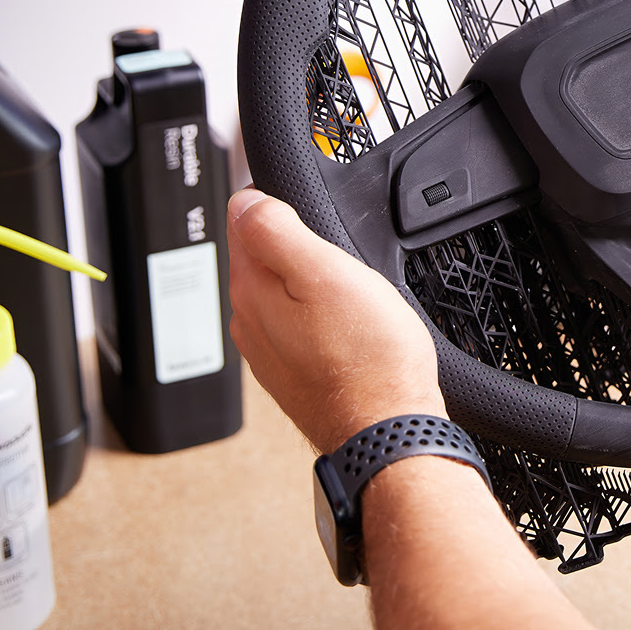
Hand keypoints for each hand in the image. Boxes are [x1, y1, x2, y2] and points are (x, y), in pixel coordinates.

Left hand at [226, 188, 444, 452]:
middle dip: (298, 246)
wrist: (387, 430)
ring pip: (283, 292)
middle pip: (264, 256)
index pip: (243, 218)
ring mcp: (270, 351)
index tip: (314, 220)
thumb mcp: (328, 273)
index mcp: (252, 289)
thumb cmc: (369, 359)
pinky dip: (321, 318)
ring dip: (311, 284)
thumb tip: (246, 199)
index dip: (279, 204)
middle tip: (340, 258)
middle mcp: (250, 322)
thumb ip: (279, 230)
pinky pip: (300, 326)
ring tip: (350, 293)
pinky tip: (350, 327)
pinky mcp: (295, 372)